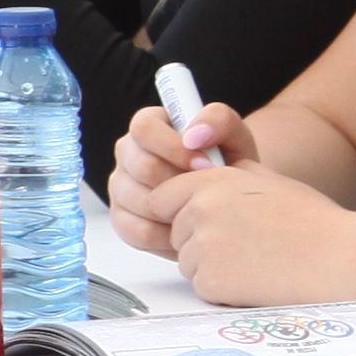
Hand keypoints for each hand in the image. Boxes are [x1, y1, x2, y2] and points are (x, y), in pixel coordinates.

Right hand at [106, 94, 252, 257]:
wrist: (231, 205)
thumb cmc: (230, 166)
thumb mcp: (234, 137)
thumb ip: (218, 120)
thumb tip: (194, 134)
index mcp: (149, 127)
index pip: (143, 127)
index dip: (172, 146)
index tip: (204, 164)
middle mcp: (129, 154)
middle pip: (141, 165)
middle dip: (179, 182)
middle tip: (206, 192)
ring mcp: (121, 187)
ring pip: (139, 199)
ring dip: (175, 209)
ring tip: (200, 211)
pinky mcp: (122, 220)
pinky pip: (137, 230)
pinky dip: (167, 235)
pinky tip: (187, 230)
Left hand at [160, 161, 351, 303]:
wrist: (339, 259)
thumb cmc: (313, 222)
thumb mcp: (268, 180)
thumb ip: (229, 176)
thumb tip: (205, 172)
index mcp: (210, 181)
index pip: (161, 197)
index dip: (179, 212)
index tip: (200, 223)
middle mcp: (200, 210)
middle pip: (175, 232)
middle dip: (199, 241)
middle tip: (243, 246)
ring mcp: (203, 246)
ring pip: (188, 262)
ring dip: (212, 267)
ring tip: (256, 262)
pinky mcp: (211, 281)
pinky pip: (203, 287)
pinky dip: (223, 289)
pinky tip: (256, 280)